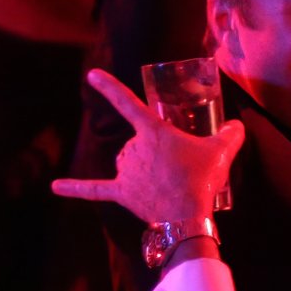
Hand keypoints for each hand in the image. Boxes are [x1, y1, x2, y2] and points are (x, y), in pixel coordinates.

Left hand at [53, 68, 243, 222]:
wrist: (188, 215)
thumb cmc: (202, 179)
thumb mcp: (222, 152)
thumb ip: (230, 134)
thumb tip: (236, 126)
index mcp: (152, 132)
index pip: (127, 103)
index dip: (109, 87)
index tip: (91, 76)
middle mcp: (133, 147)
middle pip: (141, 142)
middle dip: (161, 154)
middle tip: (185, 169)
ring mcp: (125, 171)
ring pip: (130, 163)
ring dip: (147, 170)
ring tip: (172, 183)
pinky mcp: (122, 192)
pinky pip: (95, 189)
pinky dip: (75, 188)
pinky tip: (55, 187)